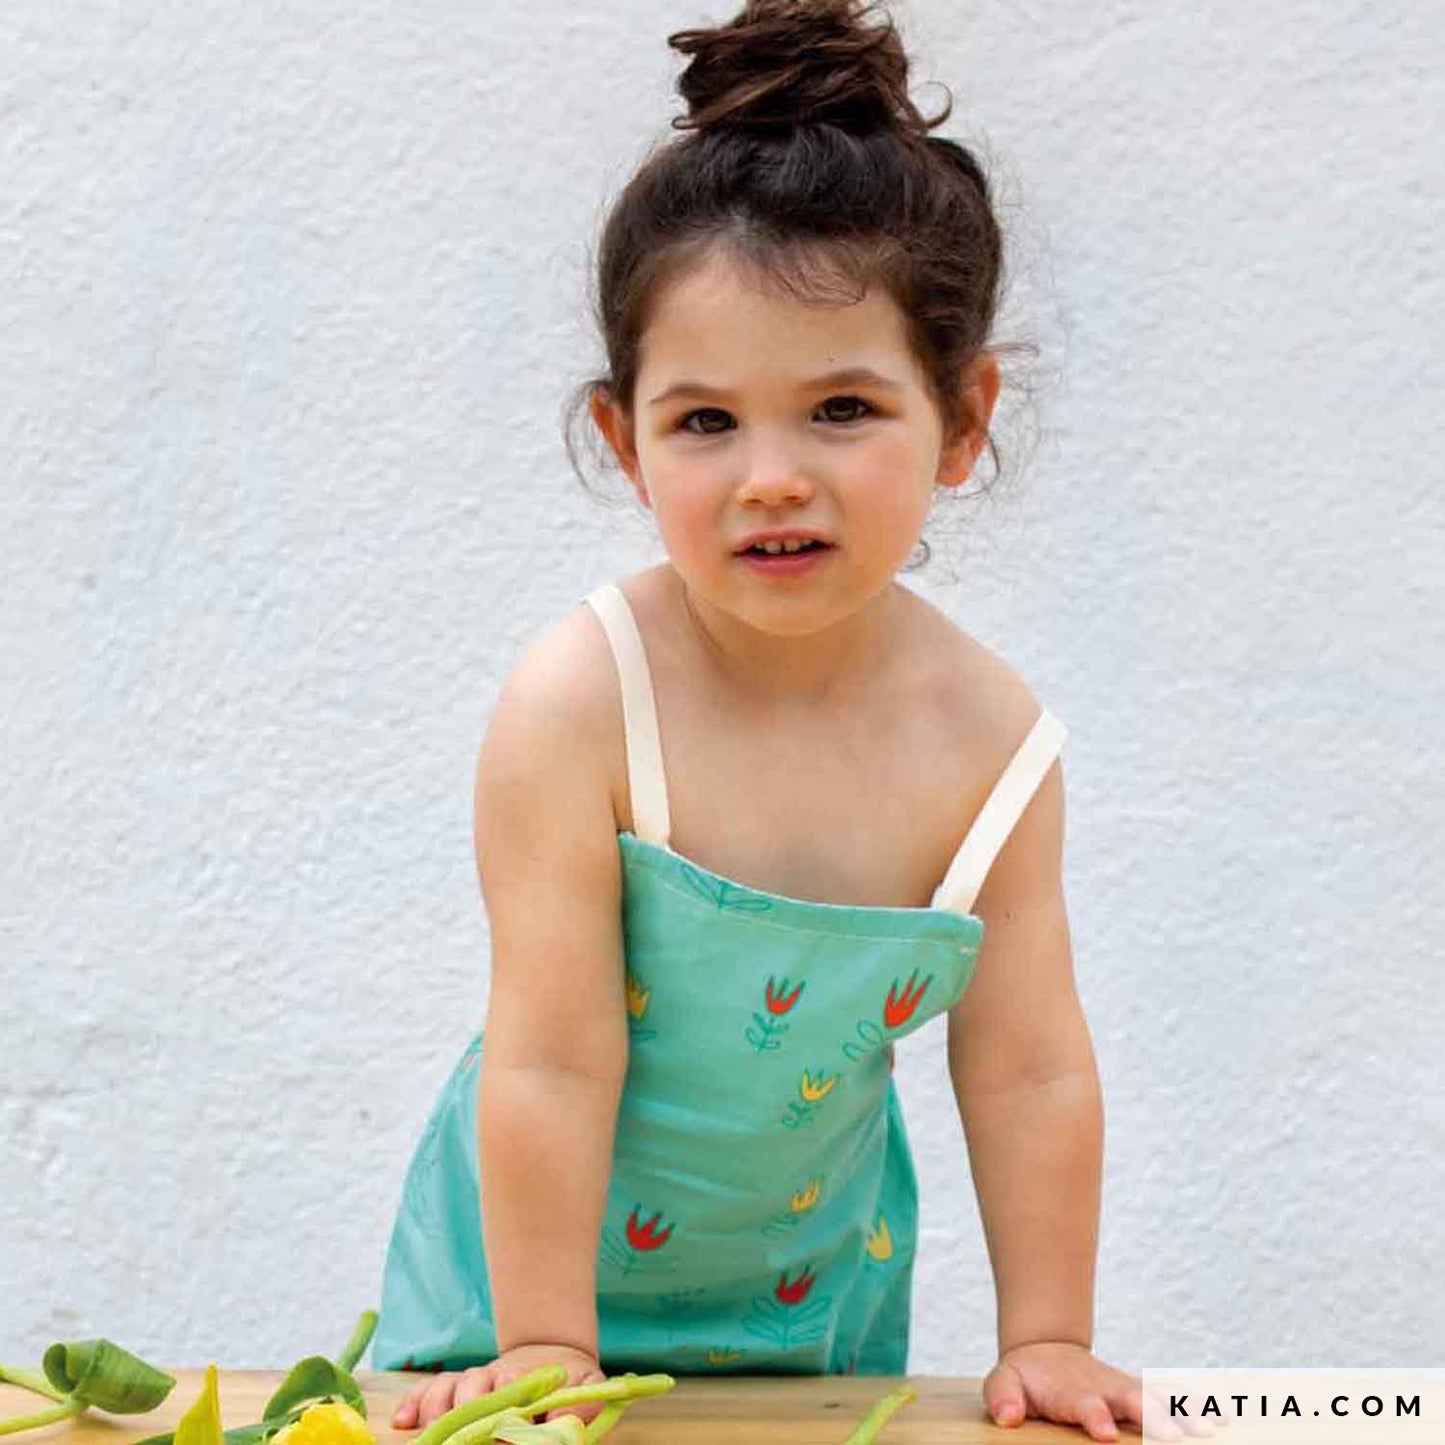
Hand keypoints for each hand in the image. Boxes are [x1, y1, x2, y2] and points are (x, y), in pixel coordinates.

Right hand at [391, 1343, 607, 1430]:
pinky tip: (403, 1421)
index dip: (502, 1408)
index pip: (509, 1393)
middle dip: (464, 1408)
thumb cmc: (570, 1383)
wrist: (553, 1359)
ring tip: (432, 1430)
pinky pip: (428, 1391)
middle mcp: (493, 1383)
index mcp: (526, 1383)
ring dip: (437, 1407)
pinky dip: (414, 1402)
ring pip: (447, 1388)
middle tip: (459, 1430)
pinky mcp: (455, 1391)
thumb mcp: (588, 1385)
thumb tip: (564, 1420)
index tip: (502, 1428)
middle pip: (471, 1388)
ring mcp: (472, 1386)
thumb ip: (583, 1403)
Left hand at [983, 1341, 1225, 1440]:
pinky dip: (1196, 1406)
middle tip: (1174, 1435)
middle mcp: (1108, 1391)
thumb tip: (1007, 1416)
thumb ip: (1002, 1396)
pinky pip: (1172, 1400)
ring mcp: (1127, 1393)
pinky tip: (1224, 1418)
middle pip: (1134, 1402)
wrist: (1046, 1351)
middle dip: (1154, 1418)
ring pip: (1160, 1401)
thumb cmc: (1026, 1377)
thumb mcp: (1004, 1381)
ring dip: (1184, 1414)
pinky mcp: (1141, 1398)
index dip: (1095, 1417)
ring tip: (1211, 1430)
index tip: (1104, 1432)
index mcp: (1076, 1393)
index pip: (1087, 1405)